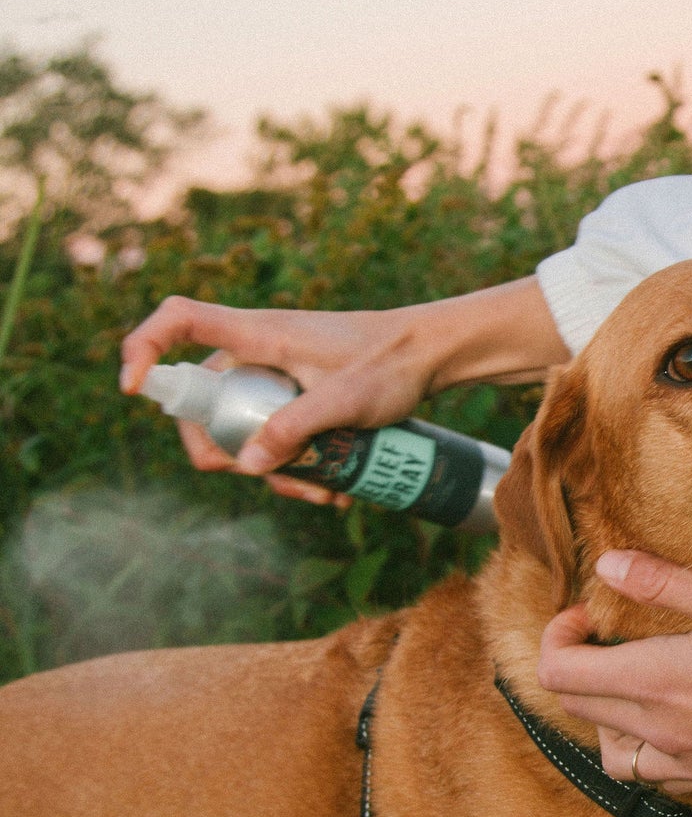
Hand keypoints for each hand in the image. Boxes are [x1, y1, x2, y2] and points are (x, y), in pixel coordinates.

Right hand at [119, 277, 567, 502]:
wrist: (435, 354)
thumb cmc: (393, 363)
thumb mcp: (346, 401)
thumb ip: (295, 429)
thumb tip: (244, 465)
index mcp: (258, 333)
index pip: (179, 320)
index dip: (144, 348)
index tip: (132, 390)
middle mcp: (257, 351)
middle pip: (202, 397)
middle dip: (217, 446)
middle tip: (249, 477)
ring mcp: (276, 375)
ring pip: (241, 425)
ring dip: (268, 469)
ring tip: (319, 496)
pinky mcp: (296, 397)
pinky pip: (273, 434)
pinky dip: (293, 466)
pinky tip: (333, 492)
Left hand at [536, 550, 691, 793]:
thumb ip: (664, 584)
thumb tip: (607, 566)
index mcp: (653, 680)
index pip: (560, 672)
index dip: (557, 637)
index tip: (588, 613)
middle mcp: (655, 729)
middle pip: (576, 705)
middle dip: (578, 666)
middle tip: (612, 636)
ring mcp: (679, 761)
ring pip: (608, 748)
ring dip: (605, 713)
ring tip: (636, 683)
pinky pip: (649, 773)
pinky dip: (641, 748)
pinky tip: (671, 722)